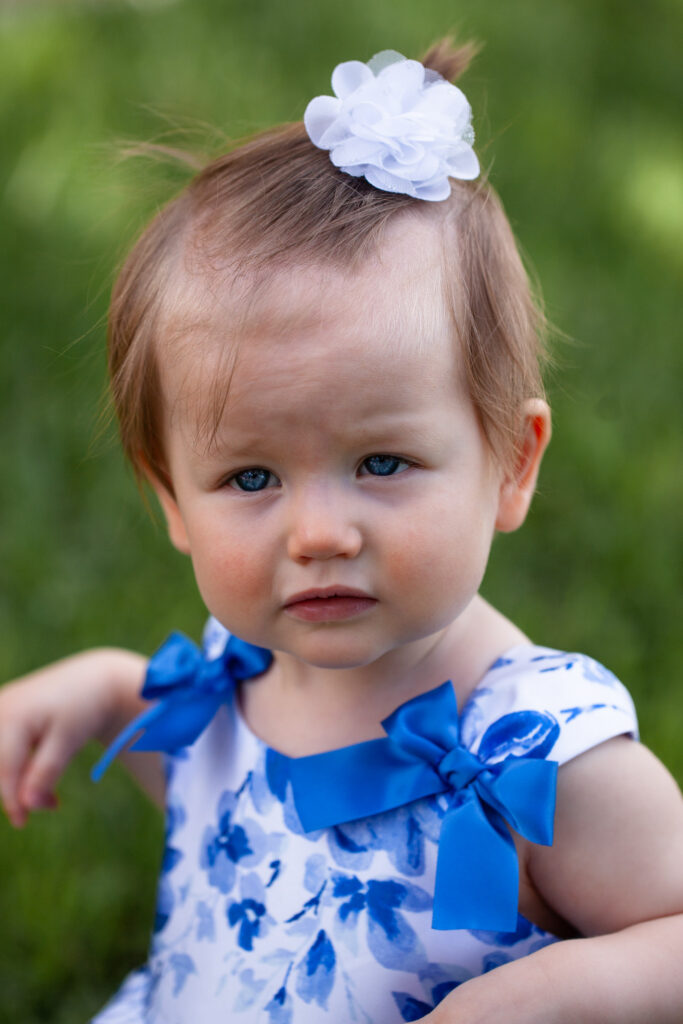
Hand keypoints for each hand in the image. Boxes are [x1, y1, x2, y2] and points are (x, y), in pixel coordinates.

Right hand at [0, 648, 147, 826]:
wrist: (92, 680)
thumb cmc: (82, 709)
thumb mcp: (68, 741)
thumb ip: (45, 772)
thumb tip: (26, 805)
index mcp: (12, 717)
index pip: (6, 768)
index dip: (12, 799)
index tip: (22, 823)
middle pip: (0, 766)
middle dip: (19, 790)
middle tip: (53, 804)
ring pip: (1, 760)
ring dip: (20, 781)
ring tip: (53, 796)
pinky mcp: (3, 715)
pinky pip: (3, 751)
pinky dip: (19, 768)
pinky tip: (41, 778)